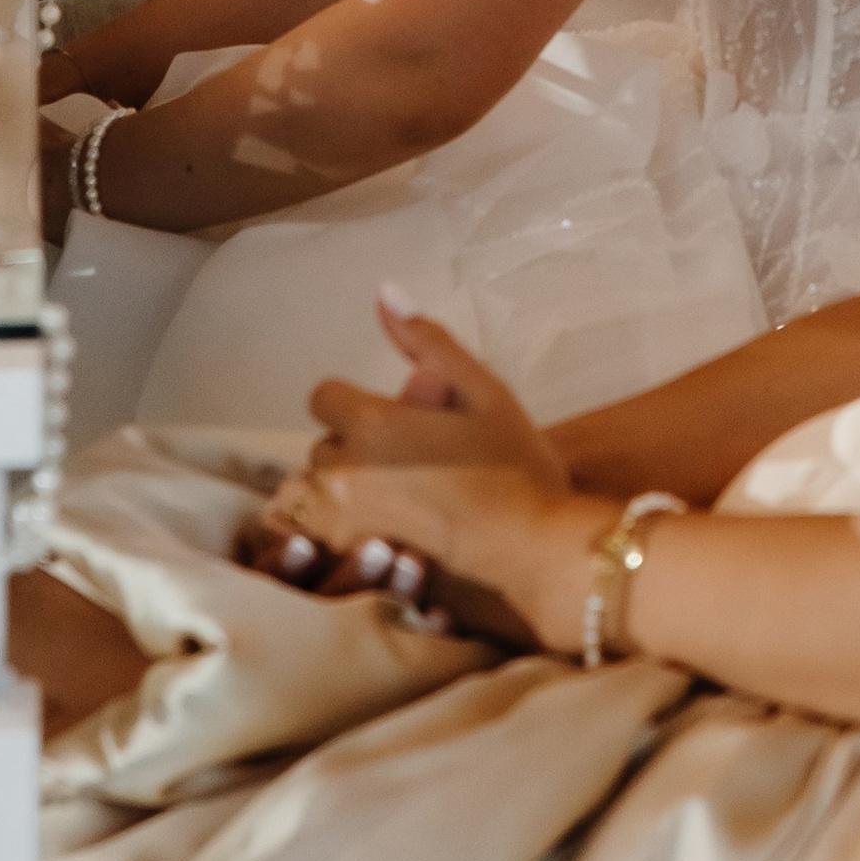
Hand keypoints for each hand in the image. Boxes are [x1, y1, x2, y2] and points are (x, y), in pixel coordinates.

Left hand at [255, 299, 602, 653]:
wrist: (535, 553)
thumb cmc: (515, 468)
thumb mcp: (483, 391)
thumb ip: (429, 341)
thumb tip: (385, 292)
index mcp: (369, 423)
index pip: (324, 396)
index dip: (358, 403)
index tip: (398, 420)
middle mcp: (341, 473)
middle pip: (326, 446)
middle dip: (359, 447)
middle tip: (417, 460)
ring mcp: (343, 526)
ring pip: (325, 494)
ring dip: (355, 492)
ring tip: (411, 502)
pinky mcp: (355, 568)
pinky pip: (330, 539)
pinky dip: (354, 533)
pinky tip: (401, 536)